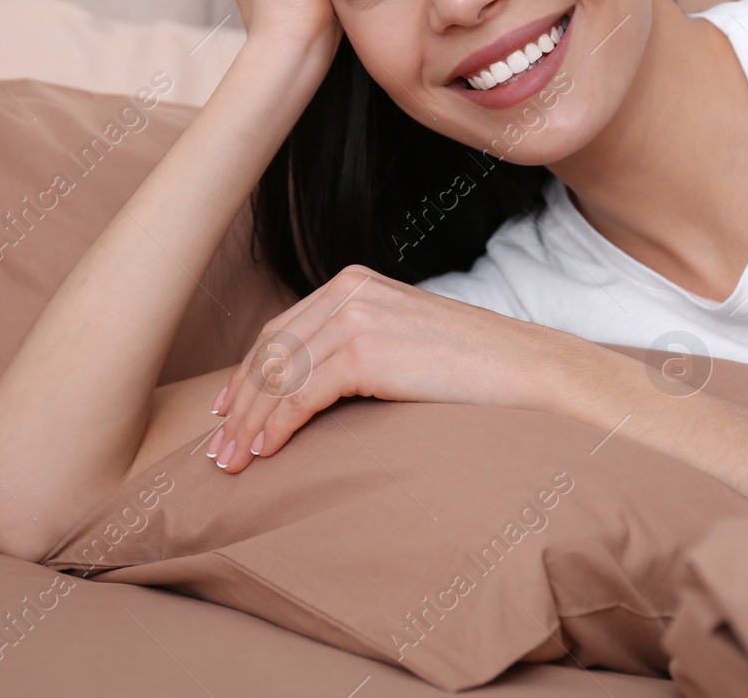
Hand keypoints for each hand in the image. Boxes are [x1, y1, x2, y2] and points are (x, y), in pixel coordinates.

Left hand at [204, 266, 586, 472]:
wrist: (528, 370)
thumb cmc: (475, 369)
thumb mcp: (406, 344)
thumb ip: (360, 348)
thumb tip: (315, 391)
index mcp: (355, 284)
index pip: (281, 331)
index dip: (248, 374)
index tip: (226, 412)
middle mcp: (349, 291)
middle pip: (271, 352)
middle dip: (240, 404)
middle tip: (219, 452)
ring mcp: (356, 317)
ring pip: (279, 375)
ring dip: (250, 422)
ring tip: (233, 464)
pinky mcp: (365, 350)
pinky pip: (301, 393)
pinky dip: (276, 425)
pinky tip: (265, 453)